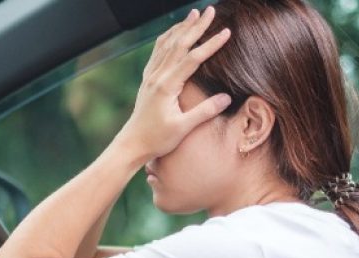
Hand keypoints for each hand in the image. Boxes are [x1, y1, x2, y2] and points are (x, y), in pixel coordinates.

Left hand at [115, 7, 231, 161]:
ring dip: (182, 27)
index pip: (193, 58)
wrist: (132, 143)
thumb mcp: (183, 128)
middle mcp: (157, 76)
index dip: (211, 44)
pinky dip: (167, 38)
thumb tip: (226, 97)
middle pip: (179, 44)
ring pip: (167, 44)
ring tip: (194, 14)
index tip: (226, 32)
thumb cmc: (157, 139)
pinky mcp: (147, 80)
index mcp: (167, 86)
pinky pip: (157, 52)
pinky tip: (174, 32)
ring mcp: (150, 76)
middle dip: (197, 26)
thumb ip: (205, 111)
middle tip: (211, 10)